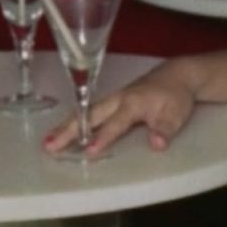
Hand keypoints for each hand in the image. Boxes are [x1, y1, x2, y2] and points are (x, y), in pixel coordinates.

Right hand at [43, 62, 196, 155]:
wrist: (178, 76)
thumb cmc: (176, 96)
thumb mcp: (177, 114)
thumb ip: (165, 129)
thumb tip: (157, 144)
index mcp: (133, 102)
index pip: (115, 123)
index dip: (103, 137)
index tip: (89, 150)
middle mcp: (118, 99)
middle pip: (90, 115)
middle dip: (69, 130)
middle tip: (50, 146)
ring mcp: (113, 99)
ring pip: (86, 113)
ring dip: (66, 126)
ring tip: (48, 142)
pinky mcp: (111, 101)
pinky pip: (89, 112)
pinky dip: (74, 121)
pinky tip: (62, 133)